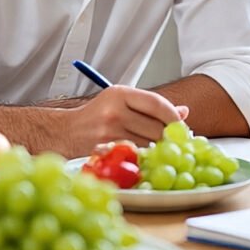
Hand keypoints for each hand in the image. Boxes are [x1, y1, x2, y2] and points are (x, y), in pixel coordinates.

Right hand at [68, 85, 185, 150]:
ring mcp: (108, 132)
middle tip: (175, 141)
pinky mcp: (104, 150)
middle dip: (169, 136)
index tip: (182, 126)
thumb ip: (152, 106)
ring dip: (157, 148)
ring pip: (147, 144)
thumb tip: (184, 112)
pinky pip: (134, 155)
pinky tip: (144, 155)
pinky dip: (143, 156)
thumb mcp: (122, 101)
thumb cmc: (97, 115)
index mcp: (120, 93)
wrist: (65, 131)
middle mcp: (114, 111)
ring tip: (159, 147)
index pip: (156, 103)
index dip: (174, 116)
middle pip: (155, 127)